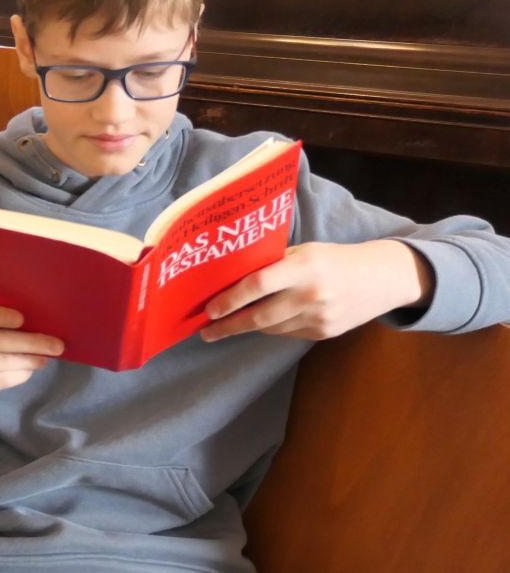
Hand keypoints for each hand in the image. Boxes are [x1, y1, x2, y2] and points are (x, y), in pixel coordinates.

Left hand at [201, 240, 432, 341]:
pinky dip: (272, 327)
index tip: (209, 310)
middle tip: (205, 331)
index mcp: (303, 268)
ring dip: (247, 327)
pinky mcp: (324, 334)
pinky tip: (264, 320)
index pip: (257, 285)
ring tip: (226, 325)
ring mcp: (319, 318)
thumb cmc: (333, 259)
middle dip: (228, 326)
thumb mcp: (304, 252)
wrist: (382, 279)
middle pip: (259, 317)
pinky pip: (287, 333)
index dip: (229, 300)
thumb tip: (232, 279)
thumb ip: (273, 265)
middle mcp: (311, 295)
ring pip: (271, 328)